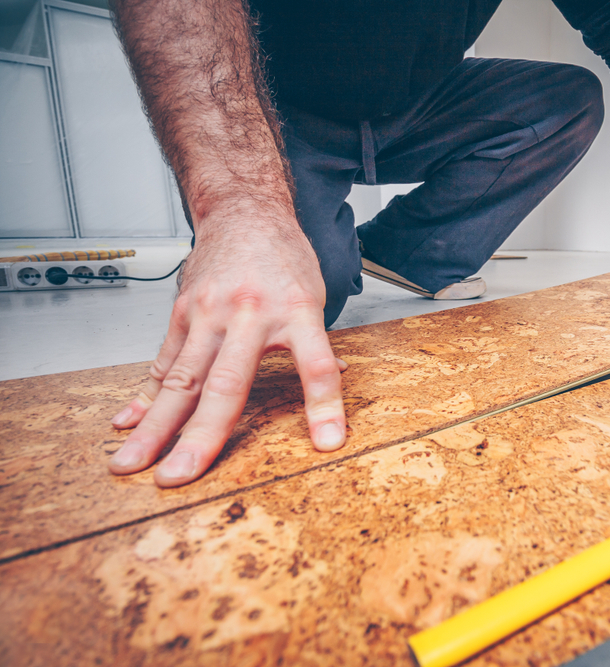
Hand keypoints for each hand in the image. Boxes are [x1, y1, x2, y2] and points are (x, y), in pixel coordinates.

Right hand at [107, 218, 347, 486]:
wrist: (244, 211)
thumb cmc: (283, 256)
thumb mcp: (314, 296)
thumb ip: (317, 344)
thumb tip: (333, 381)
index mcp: (297, 312)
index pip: (316, 365)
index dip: (324, 405)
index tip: (327, 442)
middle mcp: (250, 316)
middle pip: (226, 385)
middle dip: (201, 436)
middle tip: (180, 476)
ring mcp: (210, 315)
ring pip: (181, 379)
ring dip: (154, 426)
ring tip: (132, 463)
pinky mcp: (183, 313)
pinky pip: (163, 362)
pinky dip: (143, 396)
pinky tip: (125, 424)